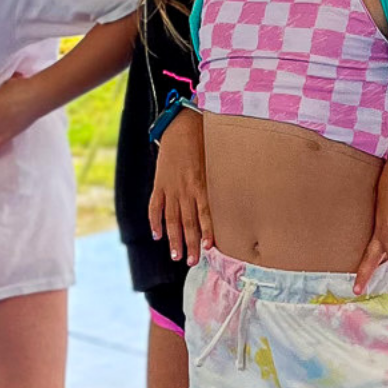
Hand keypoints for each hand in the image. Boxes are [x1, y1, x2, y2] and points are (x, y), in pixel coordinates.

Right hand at [148, 110, 211, 265]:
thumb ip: (220, 182)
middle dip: (190, 244)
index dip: (205, 231)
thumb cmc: (204, 143)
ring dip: (173, 239)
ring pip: (171, 219)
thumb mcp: (216, 162)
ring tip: (175, 256)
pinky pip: (155, 207)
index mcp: (202, 184)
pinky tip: (157, 235)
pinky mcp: (159, 183)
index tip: (208, 248)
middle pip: (187, 222)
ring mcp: (170, 187)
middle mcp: (185, 189)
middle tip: (192, 262)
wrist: (181, 125)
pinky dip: (155, 222)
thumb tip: (232, 201)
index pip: (204, 214)